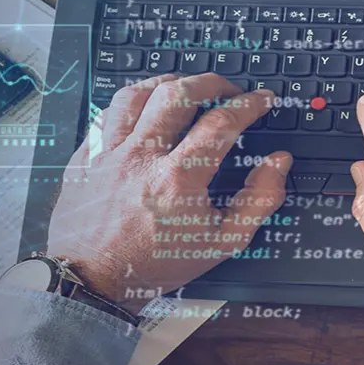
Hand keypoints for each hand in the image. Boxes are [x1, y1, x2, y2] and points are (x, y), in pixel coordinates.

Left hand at [47, 74, 290, 312]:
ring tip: (184, 89)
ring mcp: (108, 154)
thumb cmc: (156, 263)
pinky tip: (144, 110)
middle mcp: (141, 159)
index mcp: (178, 180)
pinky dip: (130, 104)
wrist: (94, 282)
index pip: (221, 123)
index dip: (249, 104)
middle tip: (227, 89)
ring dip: (167, 83)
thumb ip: (259, 201)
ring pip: (136, 93)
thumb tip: (278, 164)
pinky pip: (107, 114)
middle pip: (178, 93)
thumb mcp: (222, 243)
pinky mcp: (85, 157)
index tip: (261, 100)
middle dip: (211, 82)